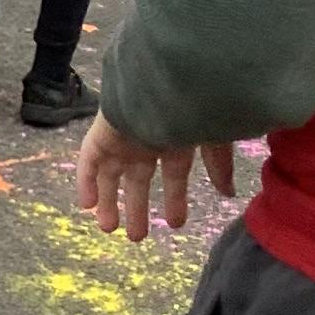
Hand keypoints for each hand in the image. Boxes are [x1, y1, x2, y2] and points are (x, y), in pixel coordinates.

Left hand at [76, 111, 237, 241]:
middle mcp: (148, 139)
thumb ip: (219, 165)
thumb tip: (229, 194)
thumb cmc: (196, 104)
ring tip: (109, 229)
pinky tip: (87, 206)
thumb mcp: (214, 138)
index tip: (175, 224)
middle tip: (136, 237)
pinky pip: (89, 161)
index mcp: (176, 139)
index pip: (174, 174)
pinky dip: (86, 182)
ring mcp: (123, 137)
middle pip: (138, 179)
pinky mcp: (102, 134)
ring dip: (109, 201)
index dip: (174, 198)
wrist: (168, 78)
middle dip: (137, 207)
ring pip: (111, 174)